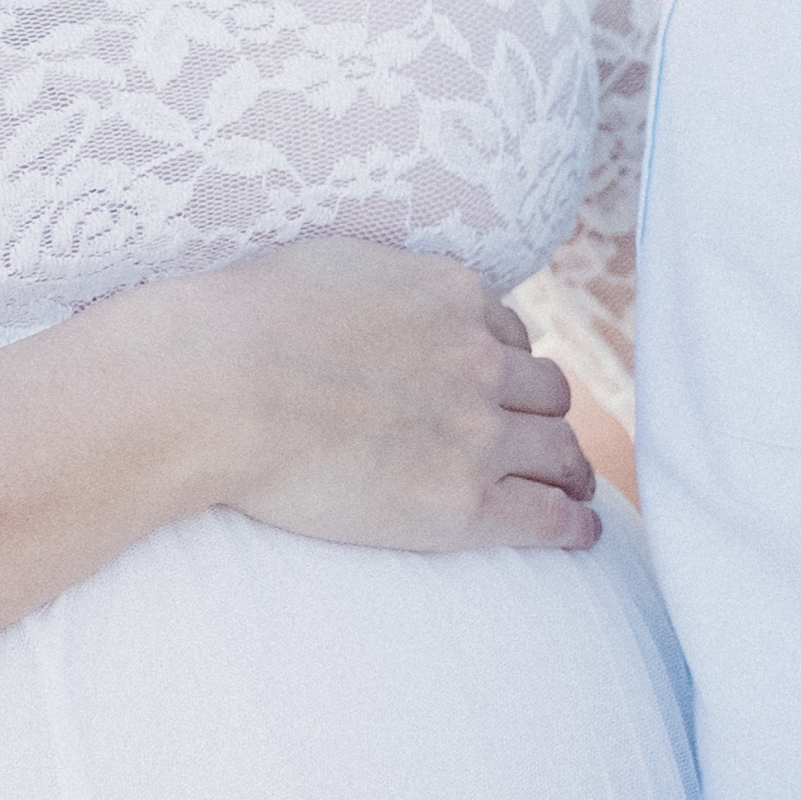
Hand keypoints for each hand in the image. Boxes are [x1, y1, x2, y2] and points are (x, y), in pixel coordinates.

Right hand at [134, 240, 599, 554]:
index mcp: (451, 295)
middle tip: (545, 439)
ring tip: (572, 488)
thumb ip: (378, 281)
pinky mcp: (464, 501)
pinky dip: (573, 524)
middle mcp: (480, 357)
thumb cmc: (245, 325)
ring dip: (568, 467)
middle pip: (545, 389)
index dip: (503, 361)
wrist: (219, 388)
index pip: (505, 330)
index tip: (498, 386)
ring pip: (558, 448)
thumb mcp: (330, 265)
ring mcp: (479, 430)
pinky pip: (548, 516)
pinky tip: (581, 534)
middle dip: (543, 413)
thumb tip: (378, 294)